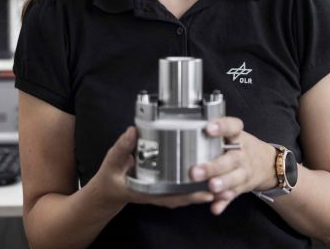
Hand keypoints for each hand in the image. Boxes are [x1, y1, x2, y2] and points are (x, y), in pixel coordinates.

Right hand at [94, 126, 213, 209]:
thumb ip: (122, 147)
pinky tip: (208, 179)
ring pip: (185, 196)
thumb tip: (132, 132)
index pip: (170, 196)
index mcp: (145, 190)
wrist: (108, 189)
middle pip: (183, 197)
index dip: (188, 194)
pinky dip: (194, 188)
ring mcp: (161, 193)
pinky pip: (182, 191)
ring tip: (221, 183)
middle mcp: (156, 194)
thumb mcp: (112, 161)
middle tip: (219, 183)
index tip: (204, 188)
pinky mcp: (164, 188)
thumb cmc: (111, 176)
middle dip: (201, 192)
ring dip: (201, 191)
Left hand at [189, 117, 277, 214]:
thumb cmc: (242, 147)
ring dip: (223, 183)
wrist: (268, 164)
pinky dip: (224, 202)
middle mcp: (242, 154)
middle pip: (231, 159)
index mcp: (238, 137)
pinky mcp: (243, 187)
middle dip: (213, 166)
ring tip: (211, 186)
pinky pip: (234, 195)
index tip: (208, 129)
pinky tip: (216, 207)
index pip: (233, 127)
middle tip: (195, 171)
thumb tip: (194, 129)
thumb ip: (217, 135)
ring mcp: (244, 172)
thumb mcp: (235, 135)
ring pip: (234, 178)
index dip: (222, 127)